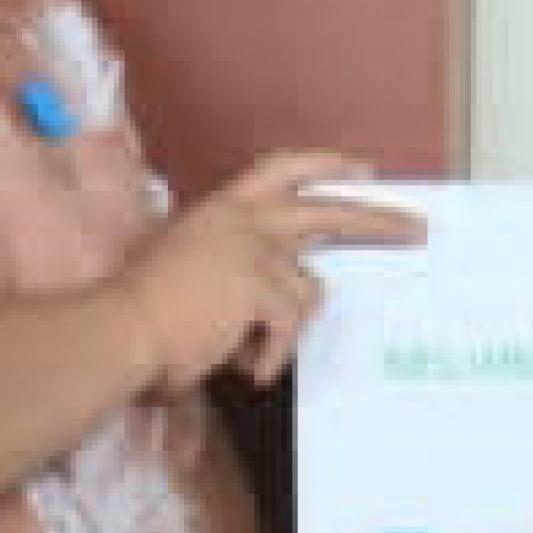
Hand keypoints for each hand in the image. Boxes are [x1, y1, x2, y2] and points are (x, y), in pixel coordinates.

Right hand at [136, 152, 425, 389]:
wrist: (117, 331)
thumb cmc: (139, 315)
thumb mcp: (185, 271)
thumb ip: (229, 270)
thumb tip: (266, 299)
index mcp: (218, 212)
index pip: (280, 169)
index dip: (323, 166)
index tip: (360, 169)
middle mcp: (239, 221)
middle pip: (327, 210)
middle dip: (377, 220)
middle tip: (415, 228)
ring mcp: (251, 249)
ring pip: (307, 293)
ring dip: (281, 332)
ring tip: (241, 350)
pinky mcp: (259, 284)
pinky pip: (290, 326)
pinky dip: (271, 355)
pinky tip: (244, 366)